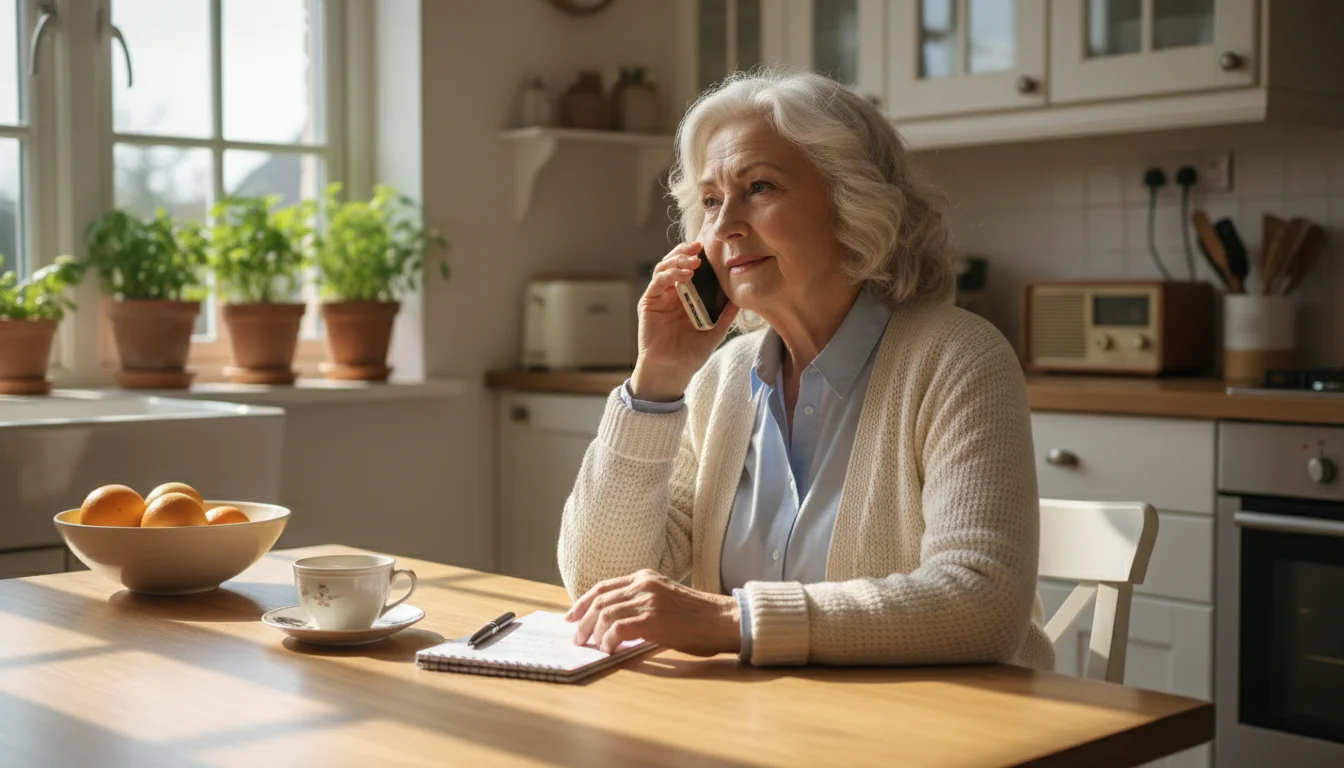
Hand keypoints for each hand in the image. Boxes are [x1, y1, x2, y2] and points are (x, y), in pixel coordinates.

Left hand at [565, 569, 740, 655]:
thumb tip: (612, 623)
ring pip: (604, 614)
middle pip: (599, 600)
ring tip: (593, 646)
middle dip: (582, 621)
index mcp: (645, 577)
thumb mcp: (665, 598)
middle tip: (577, 638)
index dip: (582, 602)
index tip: (571, 617)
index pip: (603, 586)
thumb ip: (641, 603)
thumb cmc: (697, 616)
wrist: (722, 619)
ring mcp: (647, 600)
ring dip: (593, 633)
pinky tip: (610, 650)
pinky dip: (608, 641)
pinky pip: (617, 629)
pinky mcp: (652, 619)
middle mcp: (643, 584)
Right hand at [630, 242, 739, 401]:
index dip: (699, 256)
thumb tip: (742, 296)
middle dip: (686, 251)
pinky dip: (669, 275)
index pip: (692, 268)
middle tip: (700, 246)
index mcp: (688, 295)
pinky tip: (683, 275)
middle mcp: (673, 292)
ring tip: (693, 260)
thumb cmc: (692, 352)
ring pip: (665, 267)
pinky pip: (657, 282)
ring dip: (678, 260)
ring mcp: (660, 296)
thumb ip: (726, 313)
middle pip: (676, 261)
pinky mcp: (649, 302)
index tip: (712, 248)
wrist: (673, 369)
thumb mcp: (715, 329)